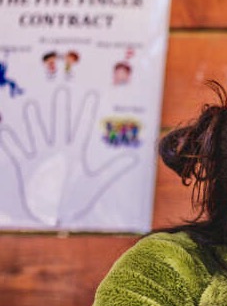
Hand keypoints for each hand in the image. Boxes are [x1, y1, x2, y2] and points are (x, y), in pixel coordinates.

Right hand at [0, 86, 137, 228]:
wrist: (58, 216)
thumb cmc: (76, 200)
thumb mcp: (96, 183)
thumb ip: (114, 169)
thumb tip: (135, 158)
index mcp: (74, 154)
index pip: (81, 128)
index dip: (86, 111)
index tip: (91, 93)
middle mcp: (57, 152)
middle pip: (59, 126)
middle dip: (61, 108)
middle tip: (62, 89)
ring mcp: (41, 159)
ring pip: (37, 135)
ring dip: (34, 122)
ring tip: (31, 105)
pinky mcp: (27, 169)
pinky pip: (17, 152)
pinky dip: (12, 143)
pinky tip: (6, 130)